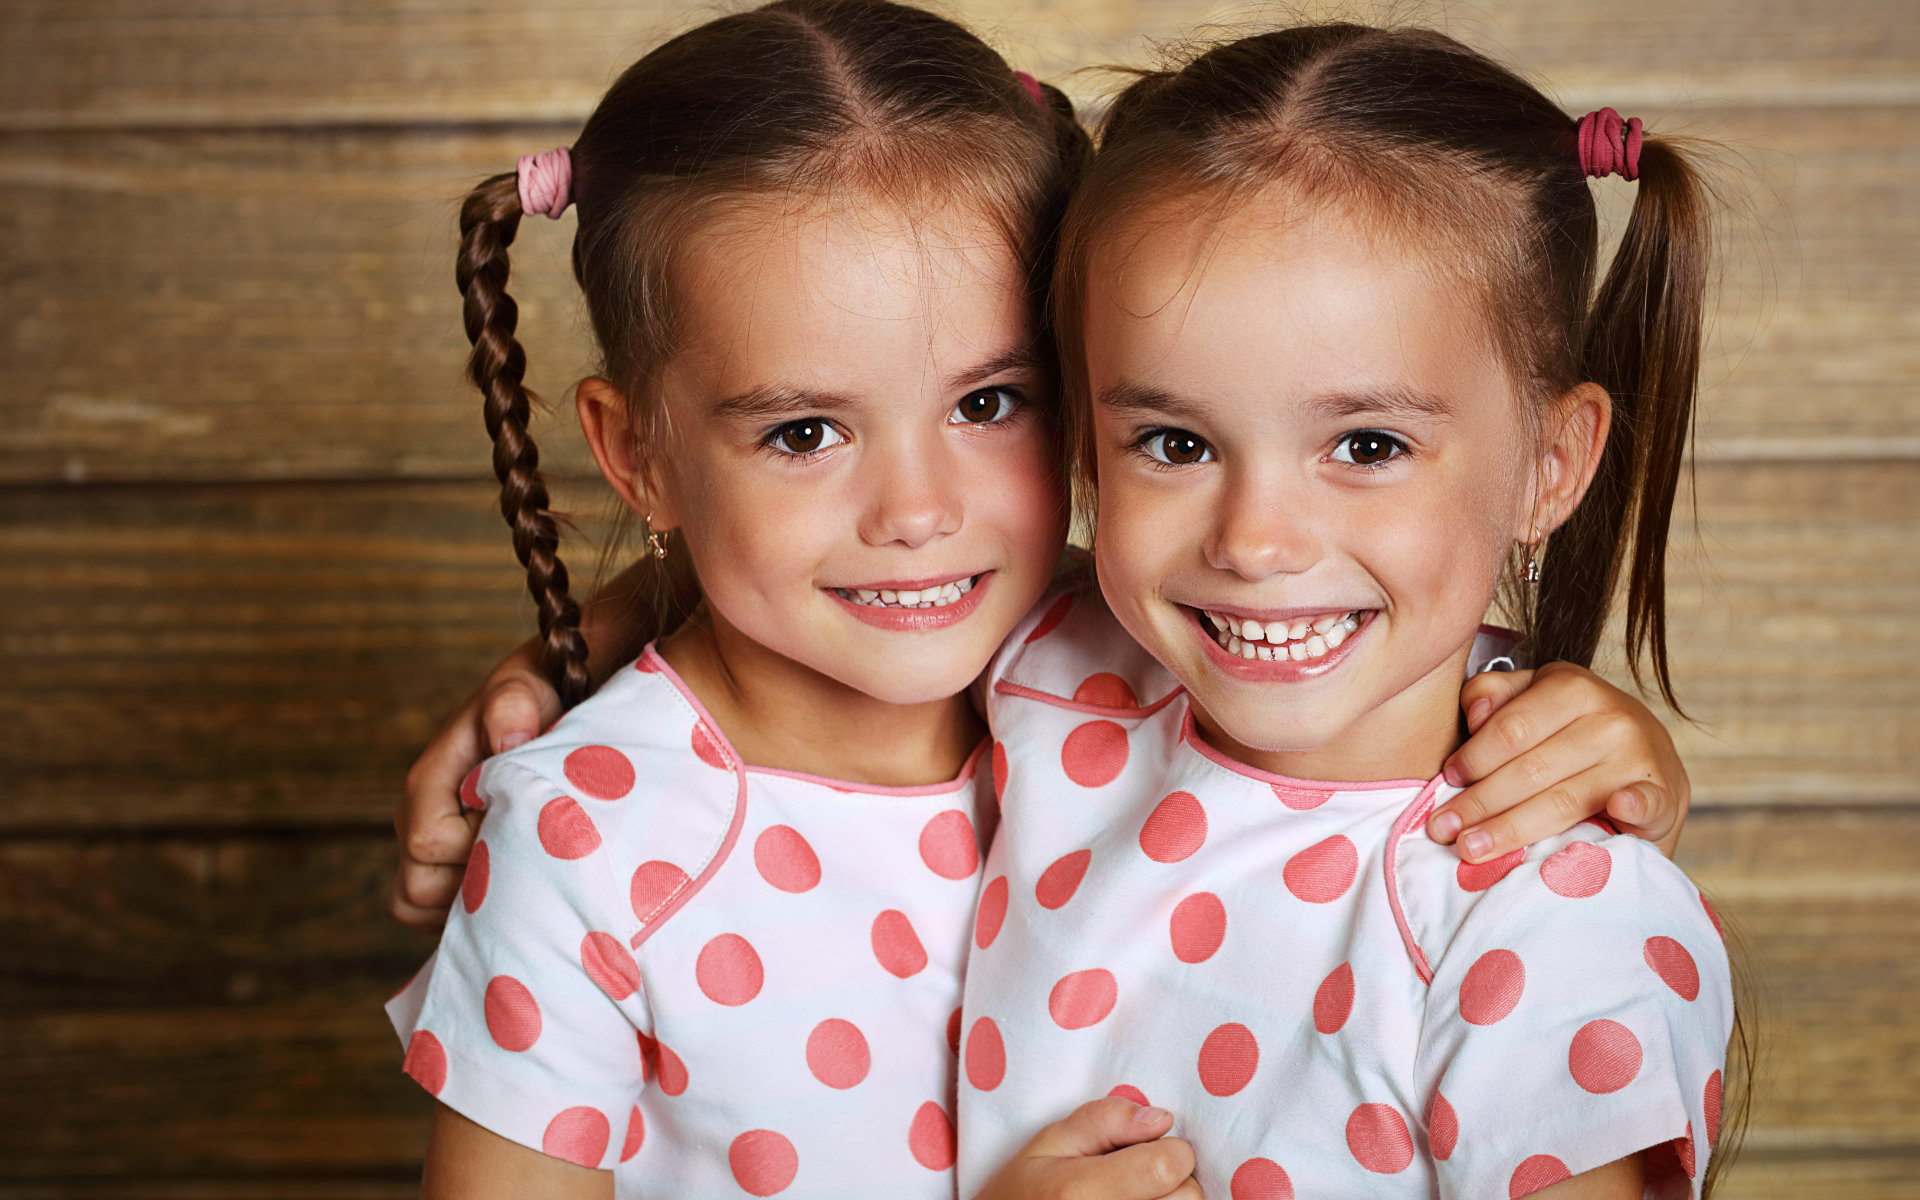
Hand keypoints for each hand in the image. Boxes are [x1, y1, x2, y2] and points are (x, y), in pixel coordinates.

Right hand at [390, 638, 559, 931]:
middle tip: (530, 856)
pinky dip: (475, 911)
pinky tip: (519, 884)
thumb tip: (509, 741)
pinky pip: (442, 913)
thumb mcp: (525, 689)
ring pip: (423, 908)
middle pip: (418, 890)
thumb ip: (511, 707)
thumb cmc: (534, 695)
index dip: (476, 843)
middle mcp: (418, 817)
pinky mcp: (451, 863)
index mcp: (428, 782)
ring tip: (524, 872)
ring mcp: (432, 844)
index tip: (522, 823)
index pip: (428, 843)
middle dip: (474, 884)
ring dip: (473, 904)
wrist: (547, 698)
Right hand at [972, 1096, 1199, 1199]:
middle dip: (1172, 1181)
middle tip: (1134, 1183)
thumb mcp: (1047, 1143)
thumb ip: (1103, 1120)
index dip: (1166, 1149)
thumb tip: (1161, 1119)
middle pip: (1188, 1197)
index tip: (1143, 1151)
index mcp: (1080, 1193)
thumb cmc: (1026, 1193)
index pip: (1171, 1165)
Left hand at [1428, 661, 1688, 862]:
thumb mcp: (1533, 698)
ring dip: (1514, 827)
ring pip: (1564, 799)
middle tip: (1442, 829)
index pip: (1510, 729)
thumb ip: (1496, 695)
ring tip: (1472, 848)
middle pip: (1530, 769)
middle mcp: (1609, 717)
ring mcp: (1639, 756)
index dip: (1474, 758)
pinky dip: (1634, 806)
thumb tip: (1473, 713)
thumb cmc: (1572, 732)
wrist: (1649, 762)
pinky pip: (1646, 801)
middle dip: (1480, 803)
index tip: (1445, 783)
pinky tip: (1615, 812)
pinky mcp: (1664, 794)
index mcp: (1571, 687)